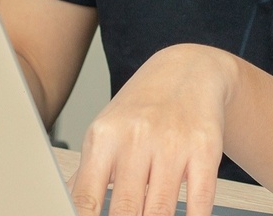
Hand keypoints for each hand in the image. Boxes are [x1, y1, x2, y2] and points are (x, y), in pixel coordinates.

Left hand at [69, 43, 234, 215]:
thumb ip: (89, 172)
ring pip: (159, 211)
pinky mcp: (205, 149)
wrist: (189, 70)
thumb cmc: (143, 106)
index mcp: (104, 137)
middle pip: (125, 210)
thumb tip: (67, 204)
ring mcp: (173, 144)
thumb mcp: (107, 131)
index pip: (86, 197)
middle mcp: (136, 137)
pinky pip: (198, 201)